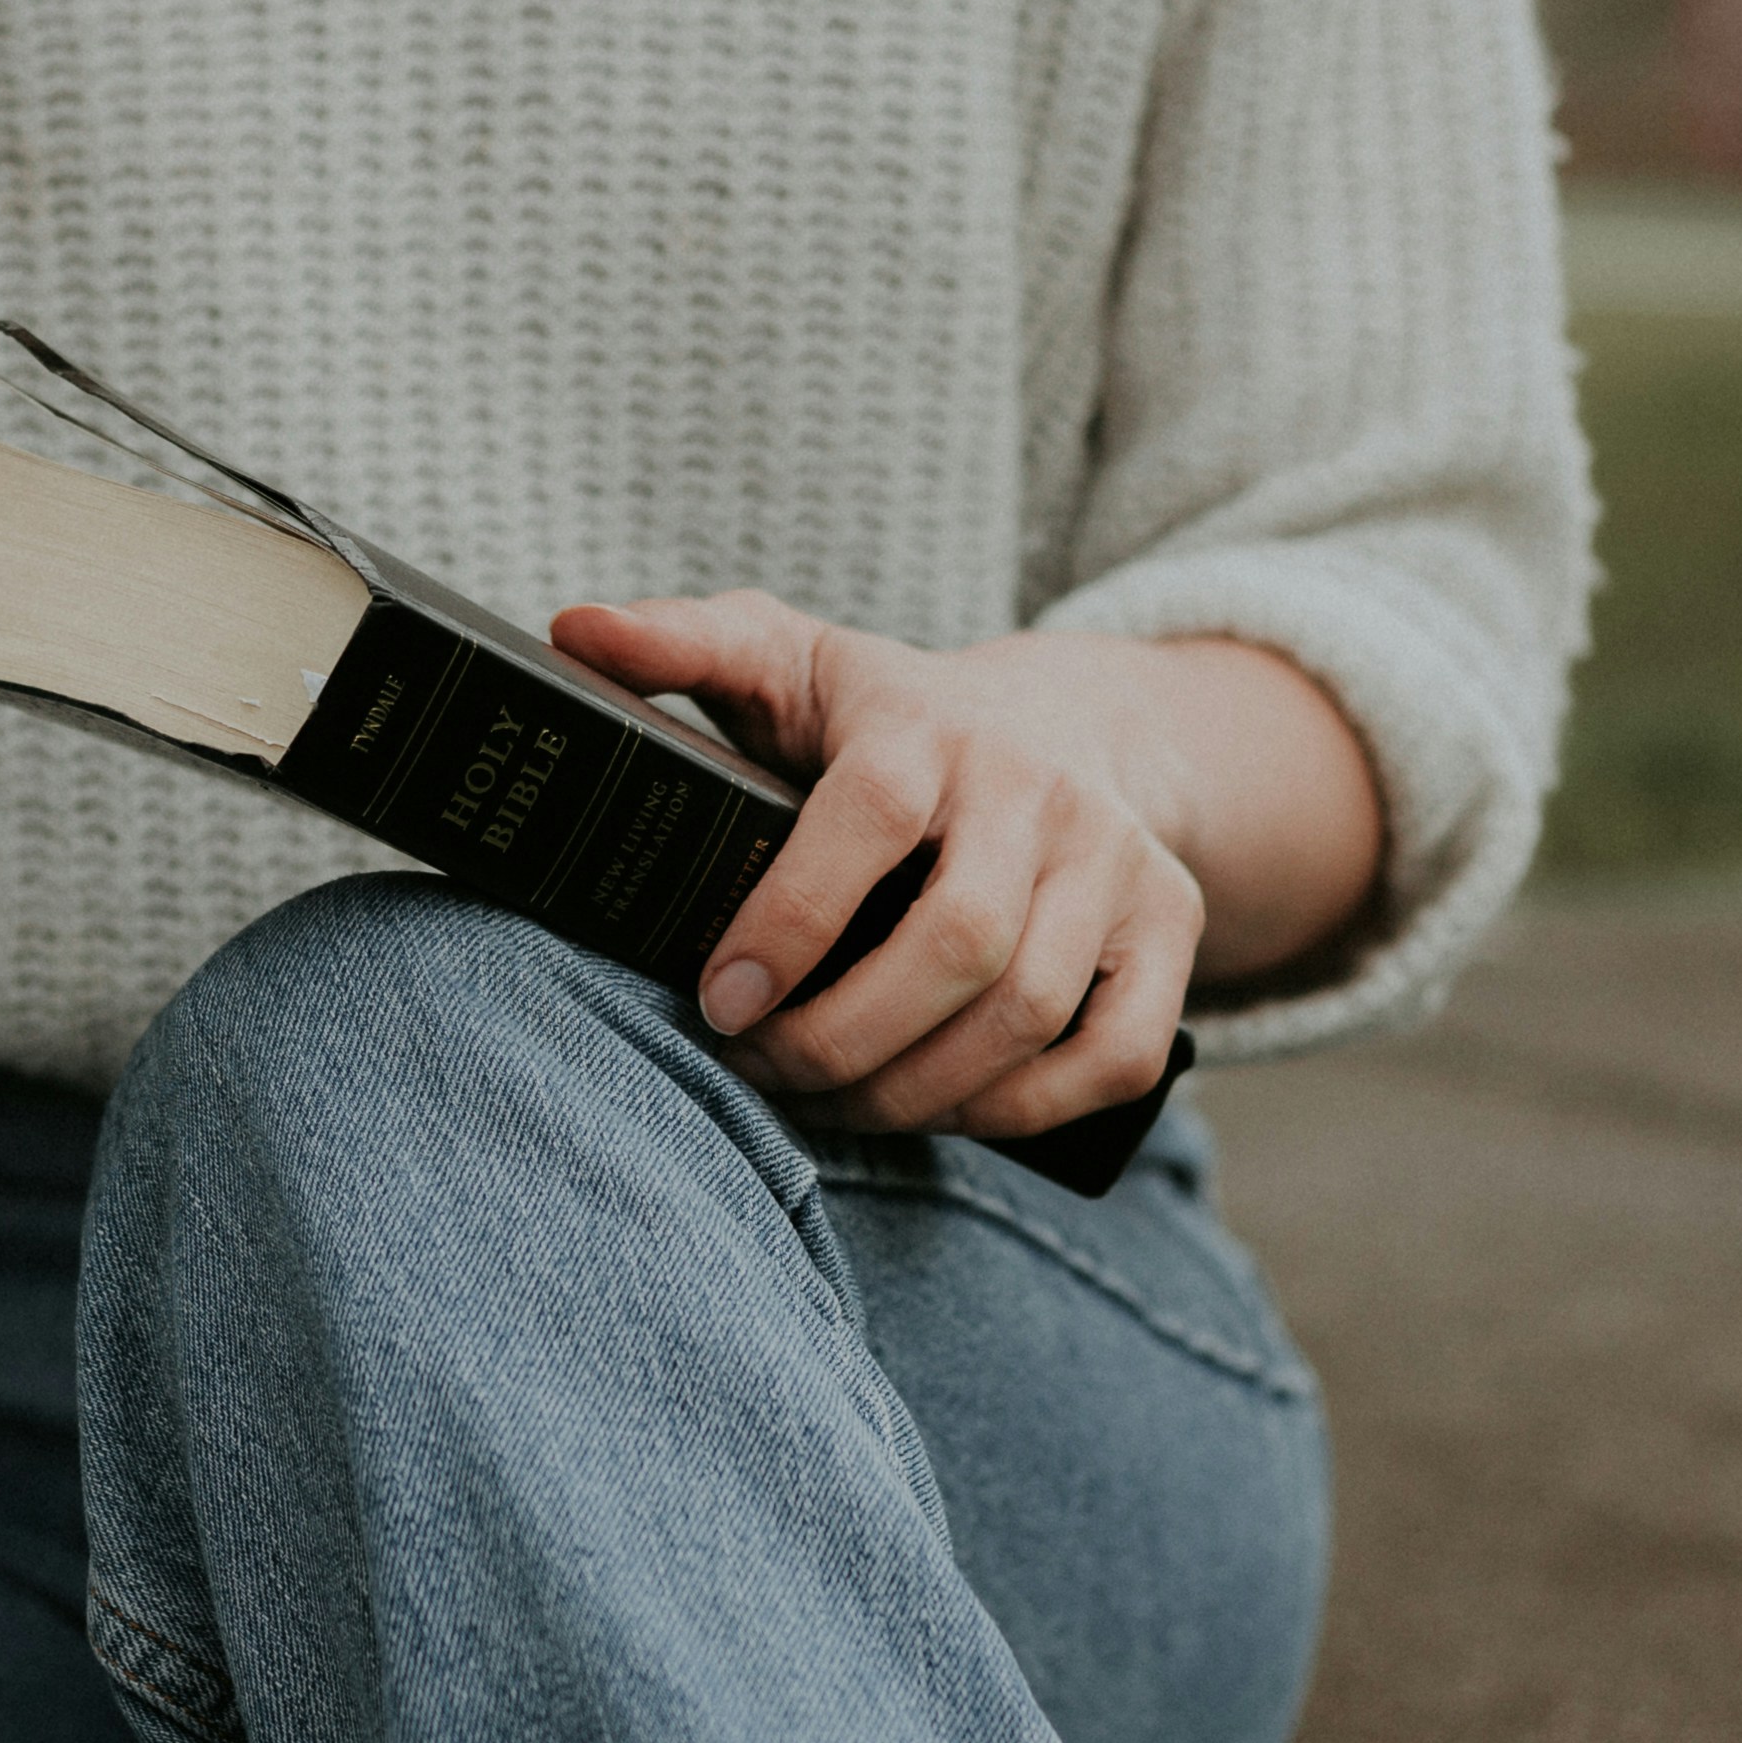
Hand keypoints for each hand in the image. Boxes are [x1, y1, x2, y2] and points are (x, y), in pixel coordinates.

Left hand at [548, 598, 1244, 1144]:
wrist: (1068, 725)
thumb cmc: (890, 716)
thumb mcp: (789, 660)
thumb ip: (686, 644)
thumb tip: (572, 632)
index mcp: (930, 722)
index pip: (870, 820)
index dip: (790, 924)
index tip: (717, 1001)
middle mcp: (1039, 789)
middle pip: (959, 944)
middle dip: (843, 1038)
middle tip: (762, 1069)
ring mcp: (1117, 861)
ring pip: (1029, 1012)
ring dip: (916, 1089)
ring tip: (829, 1102)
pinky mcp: (1168, 928)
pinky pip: (1116, 1053)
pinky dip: (1024, 1109)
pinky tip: (942, 1110)